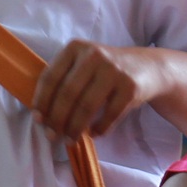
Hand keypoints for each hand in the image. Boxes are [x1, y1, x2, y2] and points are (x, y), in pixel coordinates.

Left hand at [32, 41, 166, 136]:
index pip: (51, 77)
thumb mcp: (84, 62)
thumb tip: (43, 114)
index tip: (39, 120)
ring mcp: (114, 71)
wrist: (147, 67)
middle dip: (57, 119)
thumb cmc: (106, 69)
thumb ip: (64, 78)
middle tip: (52, 136)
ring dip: (75, 128)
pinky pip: (109, 115)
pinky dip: (99, 128)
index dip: (42, 101)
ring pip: (87, 106)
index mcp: (76, 47)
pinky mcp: (131, 87)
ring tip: (70, 139)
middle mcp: (94, 55)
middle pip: (68, 94)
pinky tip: (93, 134)